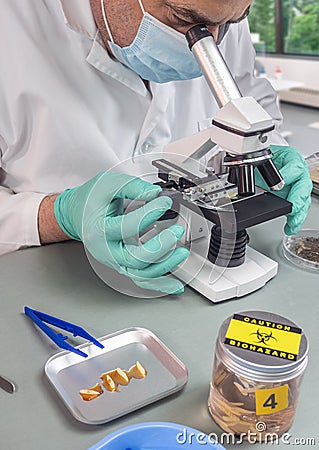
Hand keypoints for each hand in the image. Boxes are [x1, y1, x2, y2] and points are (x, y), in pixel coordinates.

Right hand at [54, 172, 188, 293]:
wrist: (77, 214)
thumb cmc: (90, 201)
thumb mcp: (108, 184)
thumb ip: (132, 187)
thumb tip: (154, 193)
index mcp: (99, 230)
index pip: (127, 227)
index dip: (149, 213)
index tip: (164, 202)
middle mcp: (106, 251)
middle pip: (136, 258)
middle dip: (160, 246)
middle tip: (176, 231)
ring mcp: (115, 261)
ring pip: (141, 273)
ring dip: (165, 266)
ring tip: (181, 253)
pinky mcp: (123, 265)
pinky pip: (142, 279)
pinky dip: (159, 284)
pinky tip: (175, 285)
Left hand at [255, 145, 311, 234]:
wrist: (265, 160)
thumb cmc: (266, 158)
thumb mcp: (260, 158)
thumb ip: (256, 165)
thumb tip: (246, 177)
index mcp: (292, 159)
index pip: (294, 168)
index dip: (287, 177)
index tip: (278, 186)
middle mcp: (298, 173)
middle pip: (303, 187)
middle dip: (298, 200)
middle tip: (293, 207)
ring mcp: (297, 186)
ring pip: (303, 200)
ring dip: (298, 213)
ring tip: (292, 223)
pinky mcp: (294, 198)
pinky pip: (297, 209)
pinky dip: (294, 220)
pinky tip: (290, 227)